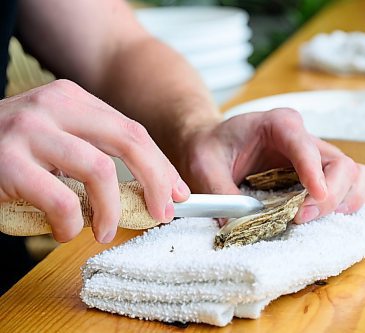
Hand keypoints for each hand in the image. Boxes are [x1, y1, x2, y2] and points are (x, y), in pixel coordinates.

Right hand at [0, 80, 189, 242]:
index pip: (133, 131)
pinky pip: (58, 199)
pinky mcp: (6, 161)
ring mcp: (29, 130)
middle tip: (162, 213)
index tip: (178, 193)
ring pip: (99, 170)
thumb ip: (97, 153)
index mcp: (74, 99)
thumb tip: (150, 189)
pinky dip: (69, 223)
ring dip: (112, 209)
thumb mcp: (59, 138)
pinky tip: (63, 231)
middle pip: (129, 141)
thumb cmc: (14, 151)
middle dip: (156, 181)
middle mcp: (55, 106)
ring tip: (104, 231)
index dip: (161, 166)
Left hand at [179, 108, 364, 222]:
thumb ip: (220, 191)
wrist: (216, 144)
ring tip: (314, 218)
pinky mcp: (321, 173)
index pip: (305, 145)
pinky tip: (322, 217)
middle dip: (330, 196)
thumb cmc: (212, 148)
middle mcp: (305, 138)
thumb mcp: (204, 165)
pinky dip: (346, 205)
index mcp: (279, 124)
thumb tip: (236, 225)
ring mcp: (317, 156)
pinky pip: (351, 187)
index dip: (313, 172)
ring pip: (355, 175)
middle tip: (300, 218)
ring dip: (344, 201)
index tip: (311, 199)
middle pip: (342, 165)